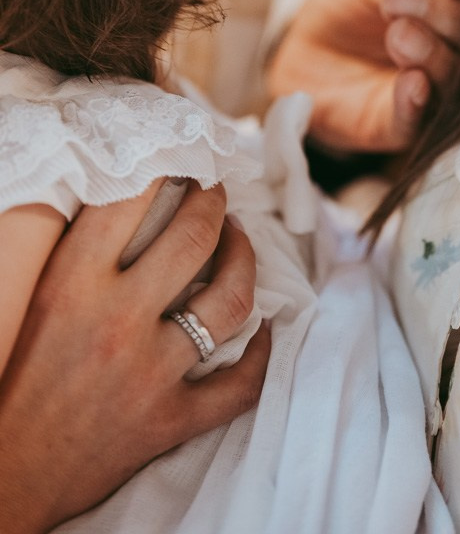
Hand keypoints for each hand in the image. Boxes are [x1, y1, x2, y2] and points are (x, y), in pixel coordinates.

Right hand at [0, 182, 269, 533]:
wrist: (7, 472)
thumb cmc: (16, 375)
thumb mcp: (41, 296)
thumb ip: (84, 250)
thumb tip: (135, 193)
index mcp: (73, 285)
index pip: (132, 200)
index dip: (166, 168)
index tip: (180, 160)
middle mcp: (116, 321)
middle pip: (195, 236)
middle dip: (214, 201)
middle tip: (215, 191)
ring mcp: (149, 373)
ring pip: (230, 299)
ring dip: (244, 260)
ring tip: (240, 240)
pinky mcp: (169, 421)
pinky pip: (239, 385)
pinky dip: (258, 355)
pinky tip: (262, 329)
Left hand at [268, 0, 459, 155]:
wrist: (303, 45)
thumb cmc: (353, 1)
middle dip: (449, 16)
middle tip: (396, 1)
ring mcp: (445, 97)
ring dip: (436, 55)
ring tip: (397, 33)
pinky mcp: (404, 128)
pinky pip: (423, 123)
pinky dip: (419, 102)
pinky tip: (410, 81)